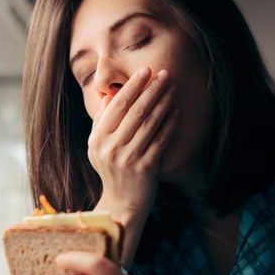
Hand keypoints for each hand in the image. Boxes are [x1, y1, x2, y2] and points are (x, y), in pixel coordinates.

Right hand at [89, 67, 177, 215]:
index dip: (132, 86)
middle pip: (135, 111)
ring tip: (172, 88)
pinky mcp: (145, 168)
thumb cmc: (112, 169)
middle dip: (151, 89)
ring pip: (149, 123)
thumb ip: (102, 121)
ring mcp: (128, 159)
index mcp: (97, 139)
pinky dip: (169, 123)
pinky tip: (176, 111)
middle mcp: (110, 148)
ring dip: (163, 102)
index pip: (117, 106)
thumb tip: (110, 95)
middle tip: (164, 73)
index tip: (145, 71)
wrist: (122, 202)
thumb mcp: (99, 146)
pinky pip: (160, 140)